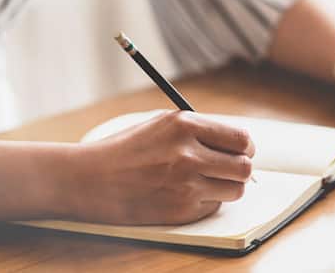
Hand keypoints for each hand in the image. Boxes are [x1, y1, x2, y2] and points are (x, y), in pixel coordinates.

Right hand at [59, 111, 254, 224]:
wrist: (89, 179)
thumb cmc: (126, 150)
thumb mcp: (161, 125)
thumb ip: (199, 131)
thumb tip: (238, 144)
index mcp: (184, 125)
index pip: (241, 139)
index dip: (245, 148)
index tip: (241, 151)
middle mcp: (188, 154)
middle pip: (245, 167)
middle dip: (241, 169)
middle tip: (230, 170)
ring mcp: (186, 184)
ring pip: (235, 190)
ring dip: (226, 188)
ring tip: (207, 182)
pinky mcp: (181, 210)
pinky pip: (213, 206)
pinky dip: (206, 202)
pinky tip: (184, 194)